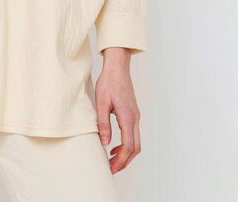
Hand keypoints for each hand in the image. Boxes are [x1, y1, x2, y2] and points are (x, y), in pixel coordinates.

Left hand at [95, 47, 140, 173]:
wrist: (118, 67)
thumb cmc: (109, 82)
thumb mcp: (101, 103)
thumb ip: (103, 124)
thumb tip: (104, 144)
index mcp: (128, 117)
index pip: (127, 146)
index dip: (120, 160)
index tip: (111, 168)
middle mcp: (135, 119)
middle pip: (135, 148)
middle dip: (124, 161)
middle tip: (111, 168)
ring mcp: (135, 116)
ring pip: (136, 142)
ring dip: (125, 154)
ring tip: (112, 160)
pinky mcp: (133, 113)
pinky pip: (133, 134)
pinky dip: (126, 144)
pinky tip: (114, 145)